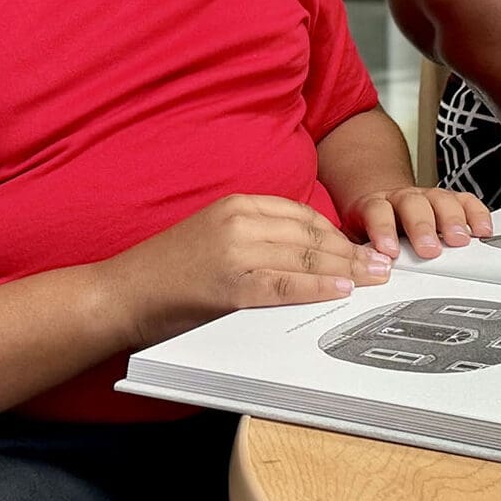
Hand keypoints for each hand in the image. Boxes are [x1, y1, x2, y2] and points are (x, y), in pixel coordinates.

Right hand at [99, 194, 391, 347]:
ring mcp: (234, 252)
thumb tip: (309, 255)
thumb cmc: (167, 273)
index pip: (304, 216)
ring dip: (345, 270)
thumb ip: (257, 238)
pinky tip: (340, 291)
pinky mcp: (229, 285)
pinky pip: (285, 285)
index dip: (339, 234)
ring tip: (372, 280)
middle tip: (382, 266)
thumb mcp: (216, 238)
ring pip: (305, 258)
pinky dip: (317, 288)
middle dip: (352, 253)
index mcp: (237, 206)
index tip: (363, 248)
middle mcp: (239, 221)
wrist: (118, 294)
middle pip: (312, 235)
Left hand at [346, 186, 493, 259]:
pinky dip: (476, 214)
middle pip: (413, 205)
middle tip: (430, 249)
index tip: (389, 252)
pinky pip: (465, 201)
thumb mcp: (356, 243)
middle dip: (423, 227)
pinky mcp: (448, 200)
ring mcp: (426, 197)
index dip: (383, 230)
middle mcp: (401, 198)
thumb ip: (358, 256)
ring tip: (460, 240)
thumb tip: (355, 279)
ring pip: (440, 200)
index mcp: (374, 206)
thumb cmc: (369, 230)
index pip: (377, 211)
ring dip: (451, 220)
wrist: (379, 207)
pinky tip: (482, 229)